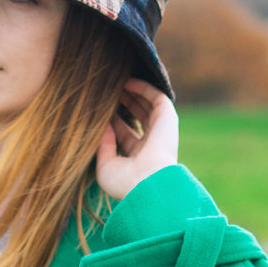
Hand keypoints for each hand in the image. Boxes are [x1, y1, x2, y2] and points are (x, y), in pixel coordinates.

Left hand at [95, 78, 179, 202]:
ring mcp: (161, 130)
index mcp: (139, 157)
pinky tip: (127, 82)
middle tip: (109, 92)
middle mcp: (151, 143)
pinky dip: (143, 87)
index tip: (100, 112)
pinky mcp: (167, 117)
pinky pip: (156, 96)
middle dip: (125, 104)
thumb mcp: (106, 166)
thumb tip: (102, 125)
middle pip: (138, 117)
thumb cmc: (125, 182)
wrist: (148, 183)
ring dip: (134, 93)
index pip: (126, 134)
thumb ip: (103, 145)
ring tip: (117, 83)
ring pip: (148, 105)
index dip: (114, 122)